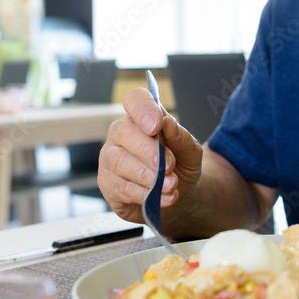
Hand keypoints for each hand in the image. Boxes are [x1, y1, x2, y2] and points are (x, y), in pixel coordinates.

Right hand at [98, 87, 203, 223]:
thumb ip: (183, 138)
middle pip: (123, 132)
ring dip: (148, 176)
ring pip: (119, 162)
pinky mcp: (108, 184)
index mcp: (141, 118)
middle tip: (169, 166)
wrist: (176, 193)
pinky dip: (144, 194)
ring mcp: (109, 158)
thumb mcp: (191, 152)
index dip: (143, 109)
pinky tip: (161, 197)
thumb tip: (169, 124)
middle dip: (149, 151)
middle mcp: (120, 134)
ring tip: (171, 185)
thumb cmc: (180, 165)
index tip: (156, 125)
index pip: (134, 100)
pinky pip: (121, 187)